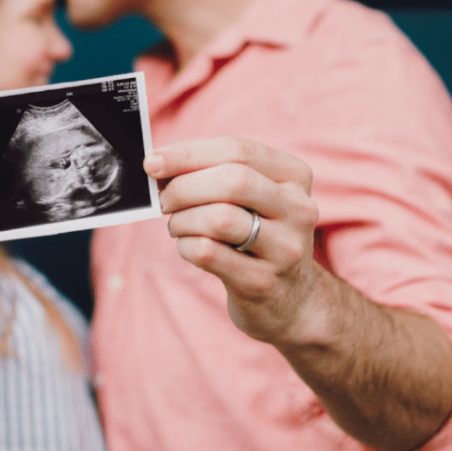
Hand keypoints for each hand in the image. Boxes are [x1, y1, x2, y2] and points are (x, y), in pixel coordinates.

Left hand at [145, 137, 320, 343]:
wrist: (290, 300)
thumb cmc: (256, 235)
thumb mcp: (251, 199)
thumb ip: (213, 173)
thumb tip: (158, 163)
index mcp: (294, 177)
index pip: (237, 150)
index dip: (188, 153)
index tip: (152, 161)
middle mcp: (298, 209)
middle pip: (232, 181)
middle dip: (184, 187)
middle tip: (163, 200)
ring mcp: (285, 249)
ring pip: (219, 218)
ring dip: (183, 220)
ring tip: (178, 225)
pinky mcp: (263, 282)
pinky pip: (209, 253)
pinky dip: (186, 246)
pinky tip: (188, 247)